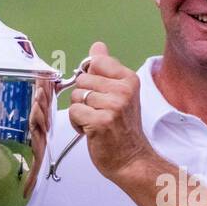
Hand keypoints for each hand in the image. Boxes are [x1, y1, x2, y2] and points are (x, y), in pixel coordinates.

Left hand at [68, 41, 153, 180]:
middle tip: (99, 112)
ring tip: (96, 122)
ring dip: (81, 112)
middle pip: (82, 79)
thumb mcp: (120, 93)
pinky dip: (77, 124)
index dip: (90, 79)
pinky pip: (74, 112)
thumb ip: (107, 68)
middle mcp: (123, 90)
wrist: (132, 159)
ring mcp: (113, 106)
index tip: (100, 93)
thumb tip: (98, 46)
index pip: (96, 62)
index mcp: (129, 80)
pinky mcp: (101, 121)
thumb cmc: (124, 129)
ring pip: (76, 97)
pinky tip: (91, 131)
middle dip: (84, 98)